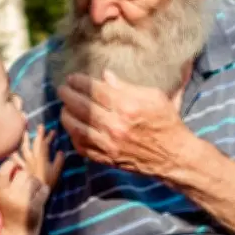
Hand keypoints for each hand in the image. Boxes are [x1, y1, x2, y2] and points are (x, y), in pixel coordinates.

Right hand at [0, 158, 50, 232]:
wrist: (17, 233)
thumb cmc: (12, 211)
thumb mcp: (3, 197)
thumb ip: (8, 181)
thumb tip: (15, 158)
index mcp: (1, 193)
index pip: (3, 171)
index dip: (10, 165)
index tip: (15, 165)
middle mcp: (10, 196)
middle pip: (23, 174)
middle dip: (28, 177)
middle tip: (28, 187)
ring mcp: (23, 202)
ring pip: (35, 180)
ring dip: (37, 184)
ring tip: (34, 193)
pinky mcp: (35, 207)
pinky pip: (44, 189)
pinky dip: (44, 191)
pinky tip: (41, 197)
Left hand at [14, 124, 64, 187]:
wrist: (34, 192)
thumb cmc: (46, 183)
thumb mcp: (56, 172)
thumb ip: (59, 161)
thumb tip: (61, 152)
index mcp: (42, 157)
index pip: (44, 143)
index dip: (47, 136)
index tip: (50, 129)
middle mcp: (32, 158)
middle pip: (35, 143)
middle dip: (38, 135)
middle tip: (40, 126)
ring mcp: (26, 163)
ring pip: (24, 149)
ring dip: (25, 140)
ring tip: (25, 133)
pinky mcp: (21, 169)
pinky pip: (16, 160)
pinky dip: (14, 155)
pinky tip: (11, 151)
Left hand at [57, 69, 191, 176]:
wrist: (173, 156)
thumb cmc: (166, 122)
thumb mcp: (154, 97)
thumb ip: (127, 86)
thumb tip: (104, 76)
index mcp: (127, 107)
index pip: (94, 90)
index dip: (79, 82)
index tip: (72, 78)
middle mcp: (115, 126)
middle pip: (81, 107)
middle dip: (67, 95)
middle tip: (62, 89)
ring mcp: (109, 145)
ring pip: (76, 127)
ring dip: (66, 115)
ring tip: (64, 107)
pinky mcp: (106, 159)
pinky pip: (81, 147)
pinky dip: (73, 136)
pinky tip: (73, 127)